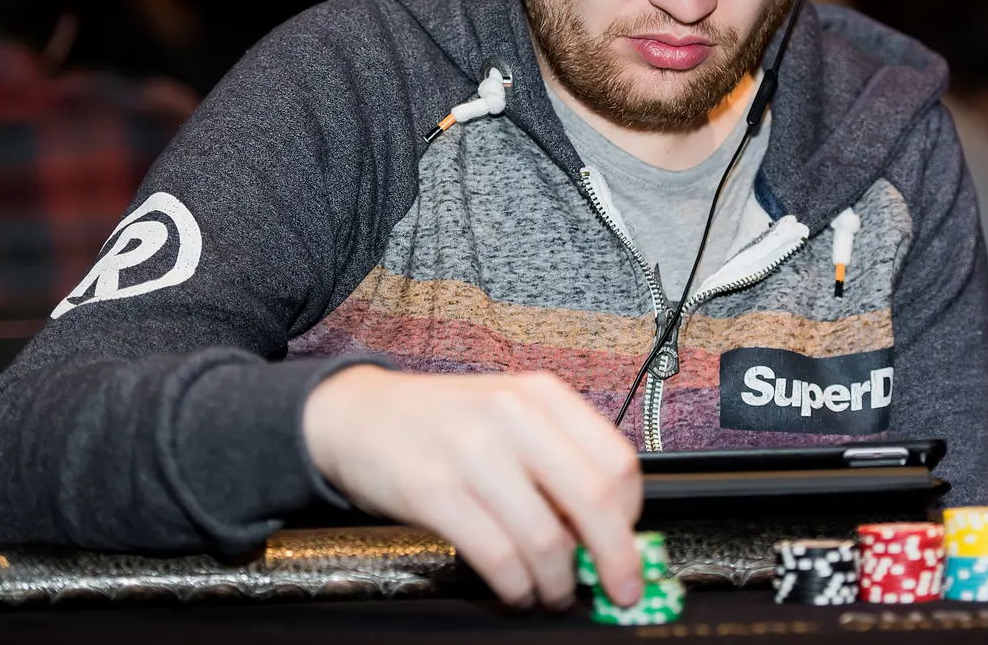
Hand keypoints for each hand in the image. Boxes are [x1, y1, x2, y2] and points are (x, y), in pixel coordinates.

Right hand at [301, 366, 643, 608]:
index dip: (631, 514)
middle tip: (621, 589)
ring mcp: (471, 451)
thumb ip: (557, 457)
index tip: (631, 545)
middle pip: (592, 499)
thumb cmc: (441, 423)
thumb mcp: (508, 416)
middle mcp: (511, 415)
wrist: (356, 414)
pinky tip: (517, 591)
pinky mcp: (433, 489)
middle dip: (616, 559)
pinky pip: (497, 555)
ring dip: (559, 582)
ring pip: (545, 537)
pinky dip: (517, 587)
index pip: (616, 459)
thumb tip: (607, 530)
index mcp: (540, 394)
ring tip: (554, 593)